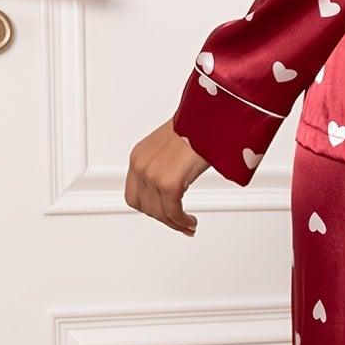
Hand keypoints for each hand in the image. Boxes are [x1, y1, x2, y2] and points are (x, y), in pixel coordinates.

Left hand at [125, 119, 209, 234]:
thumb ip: (164, 166)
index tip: (164, 213)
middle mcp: (141, 166)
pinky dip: (182, 222)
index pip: (134, 194)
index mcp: (138, 157)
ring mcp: (152, 175)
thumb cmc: (198, 127)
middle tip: (179, 223)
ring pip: (159, 213)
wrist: (210, 119)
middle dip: (164, 218)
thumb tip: (173, 184)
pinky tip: (190, 222)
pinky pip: (173, 212)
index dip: (150, 208)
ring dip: (174, 223)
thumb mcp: (171, 147)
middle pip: (145, 207)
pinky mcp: (168, 183)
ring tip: (187, 225)